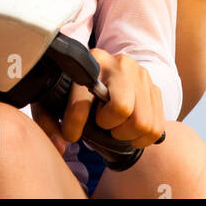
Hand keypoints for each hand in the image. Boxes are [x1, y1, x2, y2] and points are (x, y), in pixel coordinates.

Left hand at [33, 50, 165, 152]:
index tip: (71, 134)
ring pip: (142, 121)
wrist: (108, 75)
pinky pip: (155, 127)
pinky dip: (142, 138)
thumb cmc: (80, 92)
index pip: (82, 99)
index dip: (74, 124)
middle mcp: (119, 63)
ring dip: (127, 134)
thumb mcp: (57, 100)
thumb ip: (49, 121)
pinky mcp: (155, 89)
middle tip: (103, 124)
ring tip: (116, 127)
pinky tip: (130, 129)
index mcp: (91, 62)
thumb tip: (61, 144)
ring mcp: (141, 75)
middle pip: (122, 108)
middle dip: (110, 125)